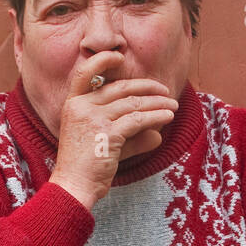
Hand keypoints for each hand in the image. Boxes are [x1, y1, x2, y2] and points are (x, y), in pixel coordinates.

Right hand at [49, 51, 179, 209]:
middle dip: (146, 87)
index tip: (119, 57)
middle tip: (165, 91)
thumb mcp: (107, 146)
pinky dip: (156, 117)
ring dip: (157, 103)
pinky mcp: (107, 132)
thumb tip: (157, 135)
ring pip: (133, 103)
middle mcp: (81, 107)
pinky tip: (168, 117)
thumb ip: (130, 137)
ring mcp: (93, 118)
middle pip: (119, 88)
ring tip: (173, 107)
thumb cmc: (86, 169)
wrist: (73, 187)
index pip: (84, 73)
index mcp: (73, 104)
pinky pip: (138, 119)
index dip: (102, 61)